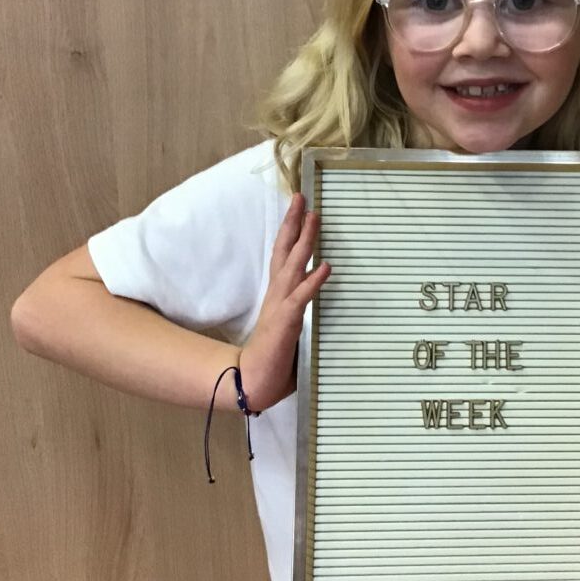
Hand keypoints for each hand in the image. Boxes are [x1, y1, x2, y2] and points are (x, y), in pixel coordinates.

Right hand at [237, 194, 330, 409]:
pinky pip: (301, 297)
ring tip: (315, 218)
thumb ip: (302, 314)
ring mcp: (280, 306)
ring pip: (293, 266)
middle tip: (302, 197)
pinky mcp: (286, 321)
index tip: (300, 209)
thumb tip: (318, 305)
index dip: (290, 231)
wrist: (252, 383)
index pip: (283, 256)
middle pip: (285, 251)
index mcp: (277, 296)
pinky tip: (327, 267)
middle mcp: (277, 295)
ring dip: (305, 241)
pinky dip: (314, 281)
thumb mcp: (291, 331)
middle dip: (293, 223)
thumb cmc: (273, 361)